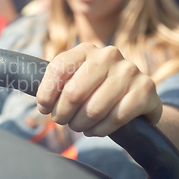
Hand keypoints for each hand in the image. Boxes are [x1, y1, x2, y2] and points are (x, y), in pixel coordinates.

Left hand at [36, 43, 161, 136]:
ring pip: (94, 109)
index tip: (44, 108)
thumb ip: (56, 84)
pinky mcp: (146, 90)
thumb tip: (32, 96)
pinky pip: (116, 118)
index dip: (46, 94)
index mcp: (85, 49)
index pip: (57, 69)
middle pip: (73, 93)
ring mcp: (130, 70)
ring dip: (81, 124)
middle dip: (63, 114)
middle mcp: (108, 54)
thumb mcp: (74, 81)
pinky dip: (100, 130)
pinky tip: (96, 129)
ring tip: (80, 126)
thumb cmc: (95, 92)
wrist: (136, 101)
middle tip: (63, 121)